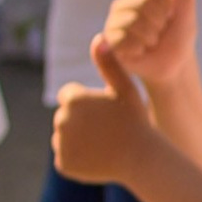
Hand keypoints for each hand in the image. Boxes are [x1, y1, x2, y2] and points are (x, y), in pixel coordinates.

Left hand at [51, 42, 158, 188]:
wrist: (140, 158)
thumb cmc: (135, 120)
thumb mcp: (124, 88)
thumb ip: (108, 63)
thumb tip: (98, 37)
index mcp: (72, 99)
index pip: (69, 96)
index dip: (87, 103)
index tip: (105, 111)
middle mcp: (61, 120)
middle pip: (65, 117)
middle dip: (81, 121)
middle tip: (106, 129)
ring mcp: (61, 144)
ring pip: (65, 137)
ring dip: (78, 139)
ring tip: (103, 143)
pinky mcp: (64, 164)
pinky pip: (66, 157)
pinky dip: (78, 158)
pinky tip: (98, 157)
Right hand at [101, 0, 198, 91]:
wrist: (173, 64)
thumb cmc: (178, 32)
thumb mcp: (184, 2)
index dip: (167, 5)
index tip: (170, 16)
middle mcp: (122, 3)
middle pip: (141, 4)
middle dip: (159, 22)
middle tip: (160, 32)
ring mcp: (113, 22)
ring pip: (133, 22)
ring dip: (151, 37)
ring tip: (151, 42)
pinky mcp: (108, 42)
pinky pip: (124, 40)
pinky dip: (140, 48)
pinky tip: (141, 51)